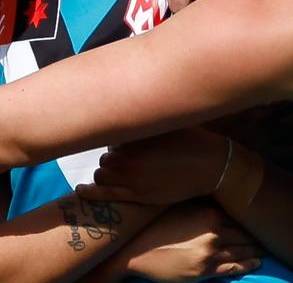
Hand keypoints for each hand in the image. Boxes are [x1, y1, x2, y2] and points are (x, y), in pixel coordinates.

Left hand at [76, 128, 228, 204]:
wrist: (211, 165)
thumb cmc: (190, 139)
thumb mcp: (167, 121)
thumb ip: (145, 115)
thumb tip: (124, 97)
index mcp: (134, 135)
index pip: (110, 135)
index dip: (119, 140)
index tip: (126, 141)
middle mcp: (129, 155)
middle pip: (105, 156)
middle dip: (113, 157)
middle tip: (131, 158)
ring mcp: (132, 177)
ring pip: (102, 173)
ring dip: (107, 172)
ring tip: (123, 171)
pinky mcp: (137, 195)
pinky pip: (105, 193)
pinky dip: (90, 192)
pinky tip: (81, 190)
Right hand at [123, 200, 261, 281]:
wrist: (135, 250)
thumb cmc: (156, 225)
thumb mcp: (180, 207)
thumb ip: (202, 205)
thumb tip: (220, 198)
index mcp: (208, 212)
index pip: (239, 215)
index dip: (252, 216)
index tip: (264, 213)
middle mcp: (213, 231)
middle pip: (244, 234)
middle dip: (258, 235)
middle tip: (274, 232)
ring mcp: (210, 253)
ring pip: (242, 251)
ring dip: (257, 250)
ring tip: (269, 248)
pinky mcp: (205, 271)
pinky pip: (233, 269)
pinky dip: (247, 266)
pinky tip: (256, 263)